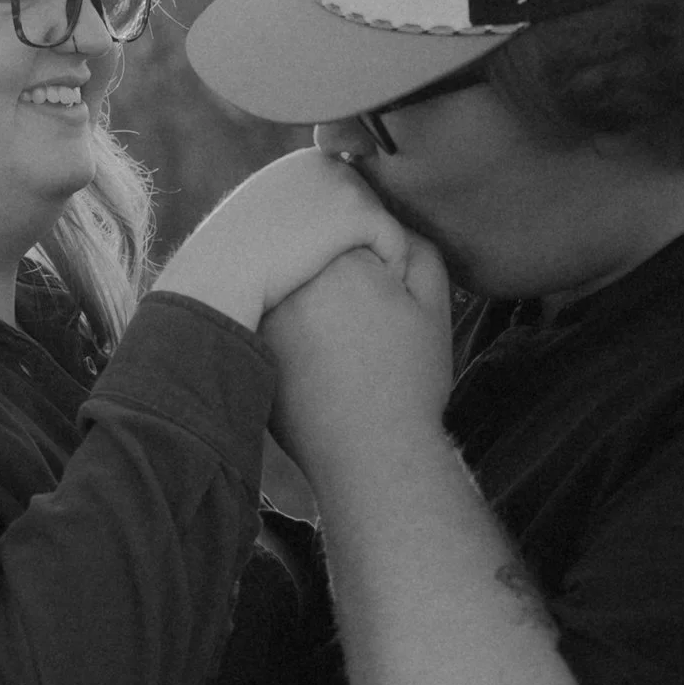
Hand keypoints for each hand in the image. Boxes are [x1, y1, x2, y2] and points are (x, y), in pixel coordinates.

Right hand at [155, 149, 411, 331]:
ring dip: (375, 256)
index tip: (327, 265)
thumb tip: (316, 225)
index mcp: (304, 163)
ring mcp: (344, 184)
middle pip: (370, 207)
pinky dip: (390, 269)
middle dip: (362, 242)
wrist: (221, 272)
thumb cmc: (231, 261)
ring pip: (385, 225)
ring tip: (351, 285)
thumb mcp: (259, 220)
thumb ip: (293, 212)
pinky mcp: (359, 211)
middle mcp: (327, 163)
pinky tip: (369, 292)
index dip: (344, 234)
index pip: (346, 196)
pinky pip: (397, 244)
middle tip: (345, 279)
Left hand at [260, 232, 454, 481]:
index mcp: (340, 261)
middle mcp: (292, 281)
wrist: (372, 456)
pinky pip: (272, 322)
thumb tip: (388, 228)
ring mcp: (265, 315)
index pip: (353, 235)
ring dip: (311, 305)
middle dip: (340, 284)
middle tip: (363, 335)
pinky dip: (290, 334)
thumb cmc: (409, 382)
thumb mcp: (432, 304)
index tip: (385, 308)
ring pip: (292, 290)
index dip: (378, 268)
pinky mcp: (251, 348)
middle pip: (317, 259)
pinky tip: (317, 368)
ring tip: (342, 353)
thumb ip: (415, 249)